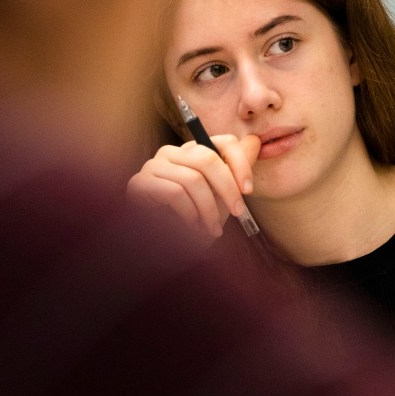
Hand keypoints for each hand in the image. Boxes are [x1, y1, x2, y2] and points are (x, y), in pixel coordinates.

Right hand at [126, 134, 260, 237]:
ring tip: (211, 229)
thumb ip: (236, 169)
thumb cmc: (196, 225)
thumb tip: (255, 142)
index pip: (223, 142)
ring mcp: (152, 166)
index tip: (248, 191)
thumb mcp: (222, 197)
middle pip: (207, 158)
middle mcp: (171, 154)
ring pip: (192, 179)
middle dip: (227, 188)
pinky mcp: (139, 183)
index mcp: (192, 153)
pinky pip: (174, 192)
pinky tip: (190, 227)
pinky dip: (188, 214)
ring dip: (208, 210)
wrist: (168, 253)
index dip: (240, 164)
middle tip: (237, 212)